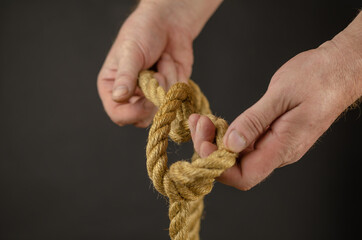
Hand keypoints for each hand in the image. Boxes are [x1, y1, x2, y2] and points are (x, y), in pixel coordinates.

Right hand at [97, 0, 221, 126]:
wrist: (168, 23)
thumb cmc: (142, 33)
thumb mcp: (130, 53)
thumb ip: (126, 76)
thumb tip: (119, 97)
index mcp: (113, 88)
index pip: (118, 115)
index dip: (133, 113)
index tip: (147, 100)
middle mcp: (131, 97)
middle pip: (142, 118)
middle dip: (154, 97)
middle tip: (156, 73)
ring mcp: (152, 97)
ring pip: (163, 108)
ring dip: (166, 80)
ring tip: (162, 60)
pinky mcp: (170, 93)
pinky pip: (178, 97)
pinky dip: (177, 77)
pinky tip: (171, 62)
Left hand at [189, 13, 361, 190]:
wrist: (339, 69)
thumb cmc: (318, 78)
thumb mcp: (282, 95)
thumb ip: (254, 121)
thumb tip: (230, 144)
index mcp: (283, 147)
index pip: (244, 176)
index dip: (218, 167)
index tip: (203, 144)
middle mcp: (278, 151)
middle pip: (236, 167)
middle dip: (210, 150)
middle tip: (199, 124)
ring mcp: (275, 144)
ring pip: (238, 156)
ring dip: (216, 141)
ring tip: (202, 120)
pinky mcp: (272, 134)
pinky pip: (244, 144)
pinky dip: (226, 134)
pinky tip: (216, 122)